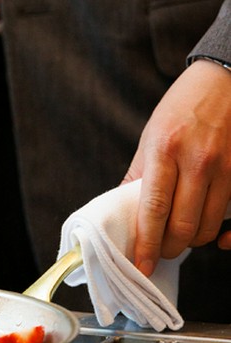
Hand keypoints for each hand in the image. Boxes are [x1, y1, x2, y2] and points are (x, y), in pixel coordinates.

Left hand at [122, 58, 230, 276]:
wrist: (227, 76)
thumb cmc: (183, 106)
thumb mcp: (151, 134)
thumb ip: (139, 174)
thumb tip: (122, 208)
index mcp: (164, 150)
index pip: (152, 209)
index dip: (145, 243)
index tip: (139, 265)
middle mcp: (198, 160)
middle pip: (184, 224)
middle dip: (169, 247)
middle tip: (160, 252)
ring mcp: (227, 166)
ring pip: (210, 225)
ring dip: (193, 240)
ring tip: (180, 237)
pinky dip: (225, 232)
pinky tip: (216, 235)